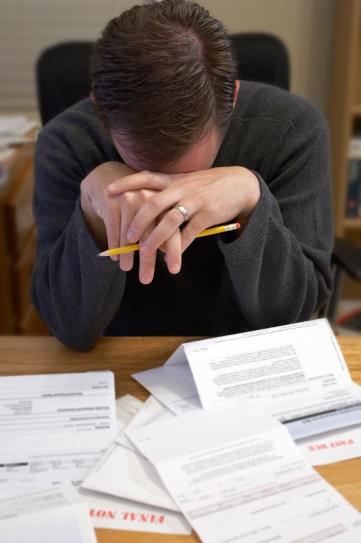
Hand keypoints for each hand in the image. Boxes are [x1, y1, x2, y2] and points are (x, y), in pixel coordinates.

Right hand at [80, 163, 181, 282]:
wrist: (109, 180)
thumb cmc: (137, 202)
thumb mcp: (153, 212)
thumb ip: (164, 231)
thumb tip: (170, 258)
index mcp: (165, 203)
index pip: (172, 230)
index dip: (173, 252)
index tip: (174, 270)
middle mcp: (150, 199)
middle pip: (151, 235)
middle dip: (148, 260)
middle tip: (146, 280)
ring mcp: (130, 199)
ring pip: (130, 235)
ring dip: (128, 255)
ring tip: (127, 269)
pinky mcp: (112, 202)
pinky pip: (114, 230)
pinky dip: (114, 245)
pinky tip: (115, 257)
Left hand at [107, 166, 259, 254]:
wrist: (240, 184)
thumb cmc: (209, 185)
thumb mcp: (187, 182)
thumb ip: (167, 190)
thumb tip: (143, 201)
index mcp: (174, 180)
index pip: (145, 178)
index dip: (126, 184)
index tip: (108, 192)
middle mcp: (182, 188)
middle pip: (154, 203)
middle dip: (138, 221)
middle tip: (127, 238)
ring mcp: (195, 202)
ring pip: (170, 221)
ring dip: (156, 239)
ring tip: (145, 253)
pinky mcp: (208, 215)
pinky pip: (190, 234)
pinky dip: (179, 247)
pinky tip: (171, 259)